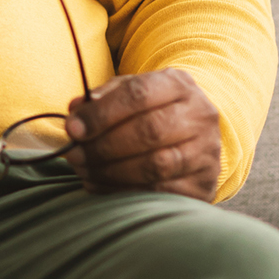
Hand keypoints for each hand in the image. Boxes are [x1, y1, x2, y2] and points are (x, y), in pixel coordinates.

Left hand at [62, 68, 221, 200]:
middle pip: (149, 131)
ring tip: (84, 170)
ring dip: (112, 171)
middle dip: (104, 145)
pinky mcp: (204, 184)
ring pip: (156, 165)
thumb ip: (103, 98)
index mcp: (179, 85)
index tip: (72, 128)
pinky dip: (125, 192)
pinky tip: (102, 185)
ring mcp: (206, 152)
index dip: (102, 113)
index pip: (139, 94)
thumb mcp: (131, 93)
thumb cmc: (152, 110)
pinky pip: (161, 193)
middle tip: (75, 154)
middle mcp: (200, 116)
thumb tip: (76, 111)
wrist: (194, 135)